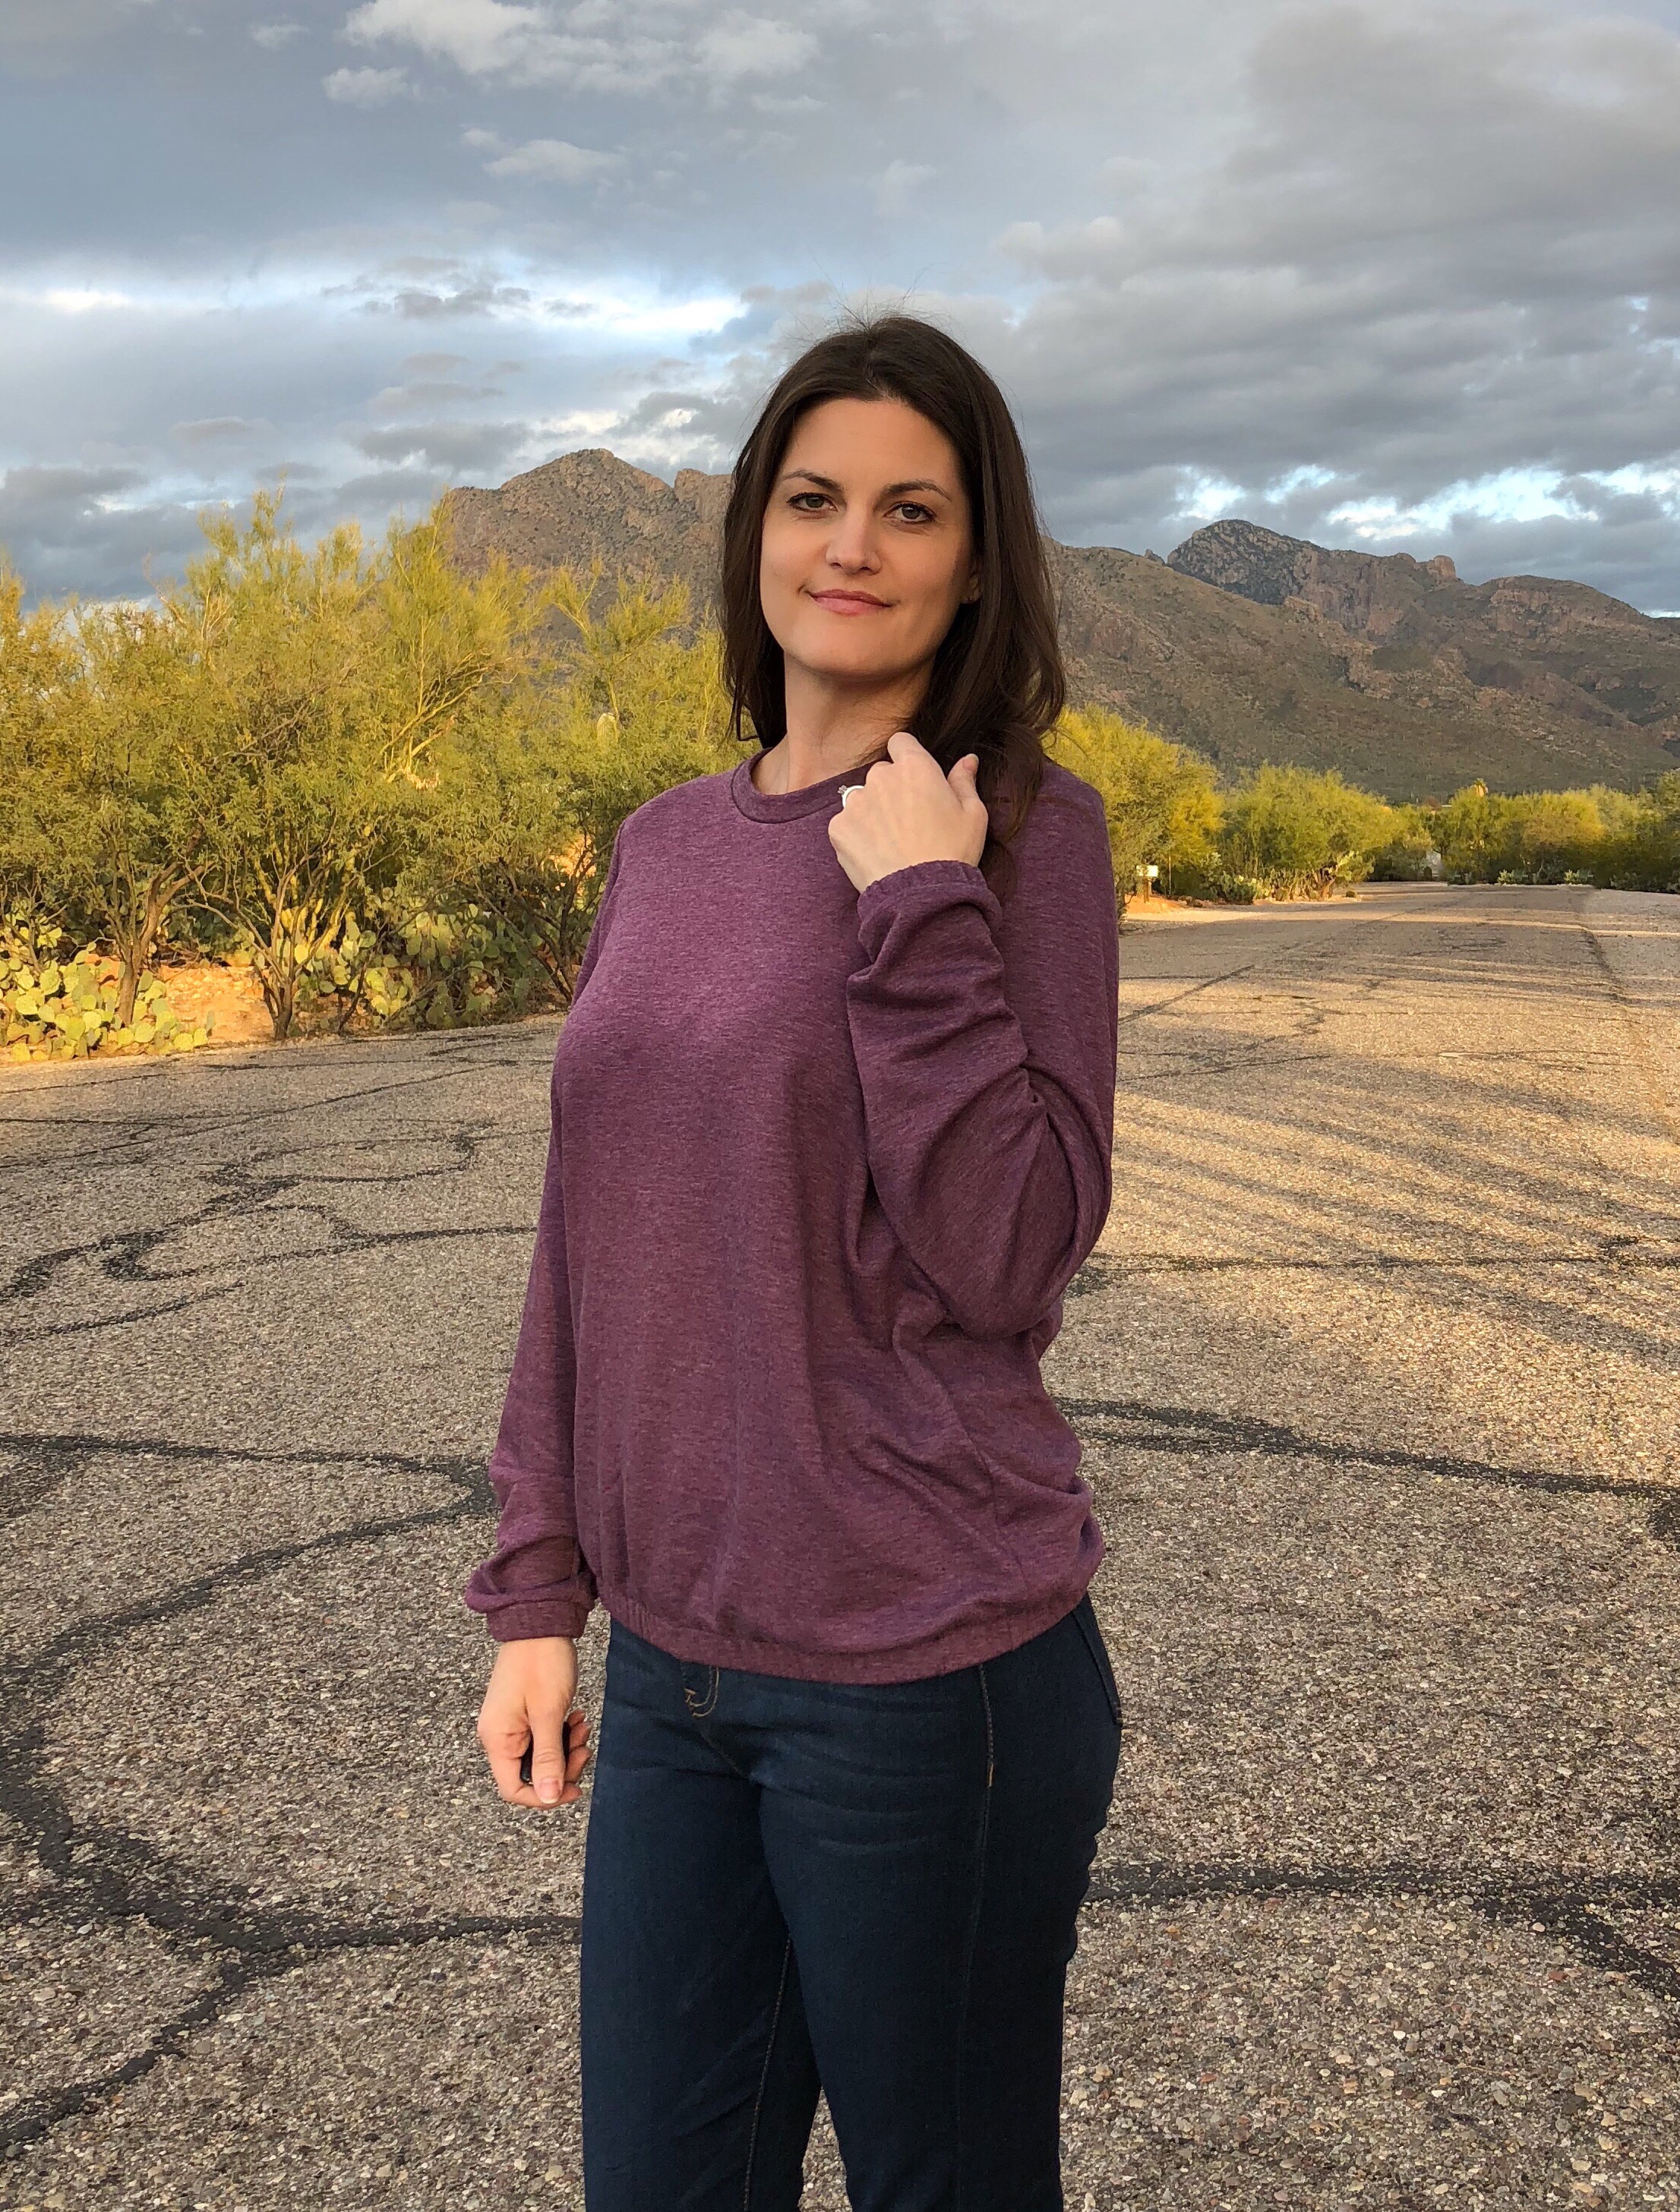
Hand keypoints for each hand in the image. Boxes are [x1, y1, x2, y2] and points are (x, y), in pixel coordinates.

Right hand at [476, 1634, 591, 1809]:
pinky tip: (575, 1717)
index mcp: (497, 1739)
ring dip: (564, 1749)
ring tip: (581, 1726)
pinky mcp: (522, 1714)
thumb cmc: (541, 1662)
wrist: (539, 1622)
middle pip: (529, 1775)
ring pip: (539, 1756)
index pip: (514, 1790)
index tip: (574, 1788)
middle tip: (583, 1747)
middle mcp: (498, 1736)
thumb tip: (547, 1797)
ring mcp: (509, 1724)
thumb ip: (548, 1758)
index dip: (544, 1796)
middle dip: (561, 1768)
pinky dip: (560, 1734)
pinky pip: (541, 1738)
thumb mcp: (548, 1713)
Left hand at [827, 729, 987, 893]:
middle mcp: (881, 777)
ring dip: (872, 812)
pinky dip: (857, 834)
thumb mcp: (973, 815)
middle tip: (908, 821)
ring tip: (890, 842)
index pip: (900, 742)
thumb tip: (967, 760)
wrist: (921, 895)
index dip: (906, 757)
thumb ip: (964, 781)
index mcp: (915, 768)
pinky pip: (846, 823)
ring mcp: (856, 802)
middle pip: (882, 773)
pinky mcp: (838, 827)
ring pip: (862, 798)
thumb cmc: (953, 853)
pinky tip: (875, 853)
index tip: (913, 778)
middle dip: (892, 789)